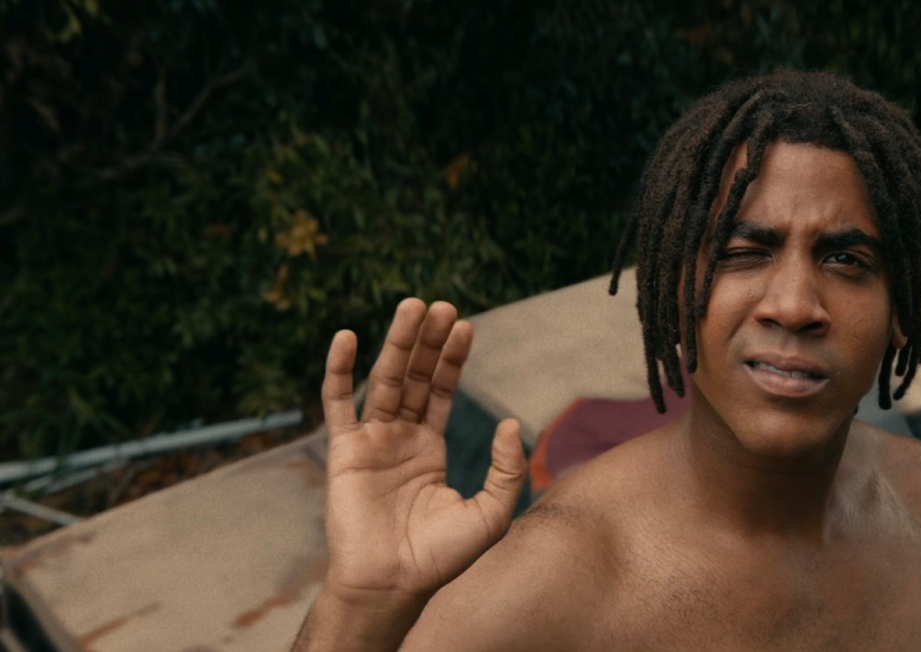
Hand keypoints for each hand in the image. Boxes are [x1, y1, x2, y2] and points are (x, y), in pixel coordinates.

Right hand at [319, 299, 527, 606]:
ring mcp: (370, 442)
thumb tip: (509, 424)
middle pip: (413, 376)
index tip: (463, 324)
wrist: (394, 583)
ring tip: (412, 306)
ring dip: (395, 342)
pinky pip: (338, 404)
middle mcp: (399, 438)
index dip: (451, 357)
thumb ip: (507, 469)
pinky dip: (340, 370)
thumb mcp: (491, 512)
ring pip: (383, 381)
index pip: (440, 390)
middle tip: (439, 303)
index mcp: (429, 448)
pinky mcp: (344, 452)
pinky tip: (348, 337)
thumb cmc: (441, 557)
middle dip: (426, 341)